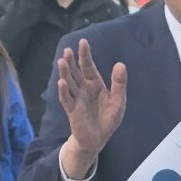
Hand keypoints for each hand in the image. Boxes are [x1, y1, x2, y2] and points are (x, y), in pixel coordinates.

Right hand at [56, 38, 126, 178]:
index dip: (85, 55)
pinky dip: (64, 91)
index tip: (82, 42)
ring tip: (61, 61)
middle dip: (72, 61)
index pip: (88, 67)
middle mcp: (83, 89)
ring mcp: (76, 99)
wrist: (98, 139)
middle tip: (67, 49)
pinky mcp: (72, 111)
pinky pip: (67, 100)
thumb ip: (119, 84)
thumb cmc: (107, 119)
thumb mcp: (118, 101)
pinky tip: (61, 82)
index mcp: (95, 85)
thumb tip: (120, 64)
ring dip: (65, 73)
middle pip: (76, 73)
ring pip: (69, 83)